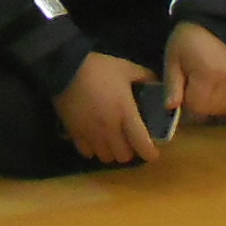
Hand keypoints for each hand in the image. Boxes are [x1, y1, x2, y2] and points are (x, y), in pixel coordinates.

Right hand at [55, 52, 164, 167]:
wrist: (66, 68)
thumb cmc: (100, 68)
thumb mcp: (126, 68)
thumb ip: (145, 77)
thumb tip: (158, 84)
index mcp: (125, 113)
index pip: (141, 143)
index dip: (150, 153)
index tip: (154, 153)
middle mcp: (109, 129)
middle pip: (123, 156)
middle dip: (130, 151)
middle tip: (130, 141)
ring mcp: (91, 134)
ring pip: (105, 157)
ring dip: (112, 152)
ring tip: (113, 142)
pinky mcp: (75, 133)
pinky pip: (87, 152)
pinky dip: (93, 150)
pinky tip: (95, 139)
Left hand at [164, 21, 225, 130]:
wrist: (209, 26)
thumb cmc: (185, 43)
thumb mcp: (172, 60)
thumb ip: (172, 85)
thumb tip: (171, 107)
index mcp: (207, 73)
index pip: (195, 105)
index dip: (184, 101)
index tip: (180, 88)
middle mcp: (225, 79)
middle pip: (208, 109)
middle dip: (196, 104)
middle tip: (189, 87)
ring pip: (220, 109)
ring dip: (208, 105)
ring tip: (200, 88)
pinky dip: (219, 102)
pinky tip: (210, 90)